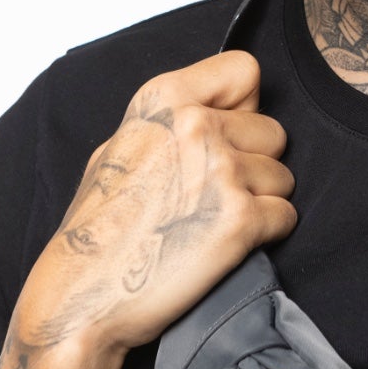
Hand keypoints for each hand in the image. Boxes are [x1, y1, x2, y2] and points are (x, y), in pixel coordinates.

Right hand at [17, 50, 295, 354]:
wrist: (82, 297)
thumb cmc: (99, 228)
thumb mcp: (120, 146)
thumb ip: (173, 119)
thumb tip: (222, 110)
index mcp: (163, 99)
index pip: (244, 71)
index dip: (243, 107)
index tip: (225, 136)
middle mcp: (195, 126)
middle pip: (274, 131)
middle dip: (255, 163)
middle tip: (214, 196)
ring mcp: (221, 171)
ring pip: (283, 177)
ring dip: (261, 202)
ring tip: (214, 223)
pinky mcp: (241, 220)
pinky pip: (286, 215)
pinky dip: (266, 235)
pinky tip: (226, 246)